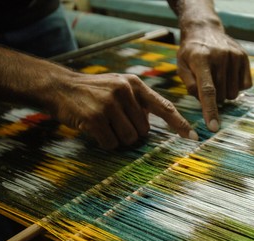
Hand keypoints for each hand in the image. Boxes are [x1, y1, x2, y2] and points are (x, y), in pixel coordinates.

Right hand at [48, 73, 197, 148]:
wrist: (60, 86)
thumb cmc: (94, 90)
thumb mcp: (119, 86)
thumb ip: (139, 102)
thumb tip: (152, 126)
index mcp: (135, 84)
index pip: (164, 107)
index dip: (180, 123)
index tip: (193, 136)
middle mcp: (125, 91)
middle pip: (144, 131)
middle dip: (131, 133)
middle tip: (114, 121)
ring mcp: (110, 104)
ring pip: (129, 139)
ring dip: (118, 138)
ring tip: (104, 124)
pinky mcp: (96, 118)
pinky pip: (112, 144)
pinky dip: (105, 142)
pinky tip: (94, 129)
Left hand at [177, 26, 251, 131]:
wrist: (205, 29)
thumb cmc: (190, 52)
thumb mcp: (181, 66)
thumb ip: (190, 84)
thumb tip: (202, 101)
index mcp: (201, 60)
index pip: (207, 91)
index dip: (210, 111)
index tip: (214, 127)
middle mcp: (220, 57)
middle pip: (221, 96)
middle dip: (213, 98)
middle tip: (207, 85)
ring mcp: (234, 56)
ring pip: (234, 94)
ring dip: (225, 93)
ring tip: (217, 79)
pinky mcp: (244, 57)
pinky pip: (245, 86)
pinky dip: (236, 86)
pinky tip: (227, 75)